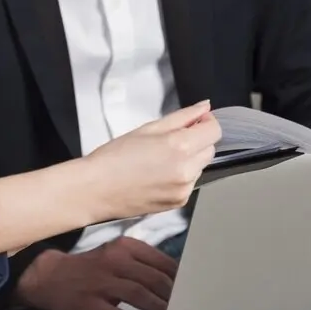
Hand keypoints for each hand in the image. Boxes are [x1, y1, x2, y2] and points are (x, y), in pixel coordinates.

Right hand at [14, 237, 177, 309]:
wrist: (50, 277)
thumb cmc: (91, 268)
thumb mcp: (116, 256)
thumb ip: (142, 264)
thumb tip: (177, 280)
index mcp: (124, 247)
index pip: (160, 262)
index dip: (180, 279)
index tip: (193, 291)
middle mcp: (114, 261)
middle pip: (153, 279)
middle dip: (173, 297)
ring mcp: (101, 283)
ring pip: (139, 295)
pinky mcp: (90, 304)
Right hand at [80, 99, 220, 224]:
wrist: (96, 189)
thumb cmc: (114, 157)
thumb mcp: (148, 128)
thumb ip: (182, 117)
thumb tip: (205, 107)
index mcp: (179, 146)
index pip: (214, 131)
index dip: (206, 122)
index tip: (194, 122)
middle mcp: (186, 170)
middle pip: (210, 149)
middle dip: (197, 141)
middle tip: (170, 140)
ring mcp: (184, 188)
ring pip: (200, 167)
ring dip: (189, 160)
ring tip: (158, 160)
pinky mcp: (179, 202)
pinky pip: (190, 183)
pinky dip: (180, 177)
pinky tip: (157, 175)